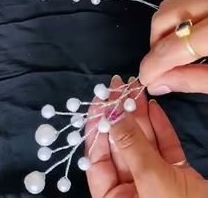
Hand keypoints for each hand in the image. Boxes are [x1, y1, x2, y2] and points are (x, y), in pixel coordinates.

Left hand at [85, 77, 207, 197]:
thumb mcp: (151, 181)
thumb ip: (132, 147)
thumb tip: (114, 117)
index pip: (97, 159)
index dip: (96, 127)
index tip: (100, 100)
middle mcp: (131, 192)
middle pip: (120, 147)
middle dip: (120, 115)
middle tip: (119, 86)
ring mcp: (155, 183)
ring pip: (143, 144)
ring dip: (140, 116)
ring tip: (135, 89)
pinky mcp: (177, 177)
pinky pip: (164, 148)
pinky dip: (160, 127)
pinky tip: (153, 107)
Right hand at [139, 0, 207, 94]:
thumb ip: (193, 80)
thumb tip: (156, 83)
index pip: (174, 46)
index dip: (154, 65)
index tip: (145, 80)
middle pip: (166, 17)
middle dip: (155, 43)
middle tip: (160, 67)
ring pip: (172, 4)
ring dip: (163, 28)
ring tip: (171, 52)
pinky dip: (176, 17)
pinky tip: (182, 36)